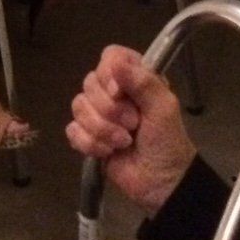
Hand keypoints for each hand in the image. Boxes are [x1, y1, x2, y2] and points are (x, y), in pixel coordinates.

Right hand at [66, 46, 195, 216]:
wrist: (161, 183)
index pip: (110, 57)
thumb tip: (115, 62)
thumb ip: (143, 82)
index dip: (109, 74)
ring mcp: (98, 114)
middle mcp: (113, 92)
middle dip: (109, 110)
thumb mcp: (164, 109)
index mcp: (134, 78)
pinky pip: (72, 130)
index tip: (119, 93)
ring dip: (102, 130)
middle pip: (90, 83)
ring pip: (78, 107)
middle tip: (132, 125)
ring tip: (123, 142)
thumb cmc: (167, 142)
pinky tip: (106, 152)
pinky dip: (89, 143)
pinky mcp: (87, 137)